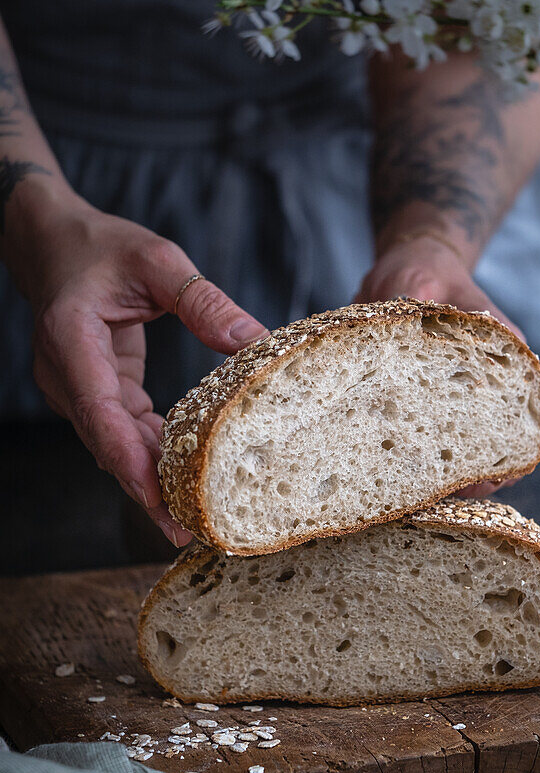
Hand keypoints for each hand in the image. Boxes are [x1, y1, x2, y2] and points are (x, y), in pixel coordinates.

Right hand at [7, 185, 267, 544]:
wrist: (53, 242)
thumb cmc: (100, 247)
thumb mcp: (157, 261)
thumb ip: (202, 300)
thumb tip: (254, 339)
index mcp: (72, 339)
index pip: (99, 411)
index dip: (128, 459)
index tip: (158, 498)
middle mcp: (67, 374)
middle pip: (107, 444)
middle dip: (146, 489)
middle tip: (189, 530)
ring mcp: (77, 388)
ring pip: (114, 445)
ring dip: (151, 479)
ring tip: (194, 518)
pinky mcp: (96, 390)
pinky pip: (124, 430)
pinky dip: (152, 453)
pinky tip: (186, 476)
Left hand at [357, 235, 522, 497]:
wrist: (404, 274)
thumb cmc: (421, 271)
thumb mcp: (421, 275)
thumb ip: (422, 288)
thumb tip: (417, 296)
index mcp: (505, 360)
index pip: (521, 418)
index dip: (506, 459)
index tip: (482, 484)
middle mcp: (484, 390)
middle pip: (490, 451)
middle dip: (469, 485)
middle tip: (436, 505)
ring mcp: (456, 406)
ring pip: (456, 458)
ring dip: (438, 483)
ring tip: (408, 505)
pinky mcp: (425, 413)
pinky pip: (424, 450)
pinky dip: (412, 471)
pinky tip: (388, 488)